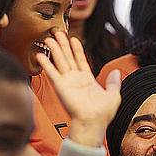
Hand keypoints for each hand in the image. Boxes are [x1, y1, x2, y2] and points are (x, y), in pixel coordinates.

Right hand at [36, 31, 120, 147]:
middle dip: (63, 45)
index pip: (81, 60)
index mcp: (87, 80)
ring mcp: (67, 82)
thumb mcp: (113, 95)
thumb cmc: (103, 113)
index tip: (74, 39)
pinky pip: (52, 72)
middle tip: (57, 32)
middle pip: (68, 57)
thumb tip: (116, 72)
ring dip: (54, 49)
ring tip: (49, 38)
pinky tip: (40, 54)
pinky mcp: (60, 86)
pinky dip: (46, 64)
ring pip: (60, 61)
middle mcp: (76, 79)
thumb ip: (113, 82)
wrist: (92, 122)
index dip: (77, 49)